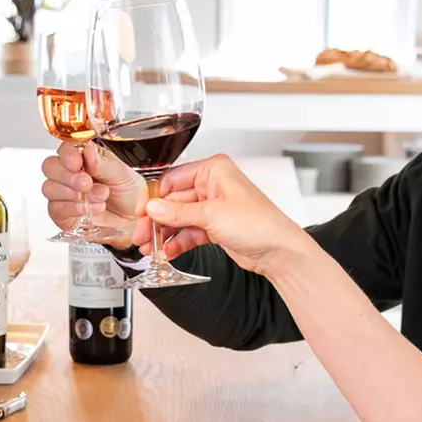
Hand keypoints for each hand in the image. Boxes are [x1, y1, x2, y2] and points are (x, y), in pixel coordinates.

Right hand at [40, 143, 143, 236]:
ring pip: (50, 188)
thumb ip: (103, 162)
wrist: (134, 222)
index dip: (67, 155)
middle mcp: (70, 174)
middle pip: (50, 167)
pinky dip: (73, 208)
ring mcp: (64, 194)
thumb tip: (87, 149)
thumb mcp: (122, 174)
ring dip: (74, 194)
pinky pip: (55, 208)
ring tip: (99, 197)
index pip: (64, 149)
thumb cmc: (129, 195)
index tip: (76, 162)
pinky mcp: (62, 214)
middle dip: (68, 176)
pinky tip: (89, 209)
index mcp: (84, 158)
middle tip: (87, 183)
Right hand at [142, 155, 317, 274]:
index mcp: (214, 170)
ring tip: (151, 247)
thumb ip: (178, 213)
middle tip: (142, 235)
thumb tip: (152, 208)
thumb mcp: (212, 215)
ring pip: (179, 218)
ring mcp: (213, 206)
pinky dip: (178, 241)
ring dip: (164, 233)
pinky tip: (168, 251)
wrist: (279, 251)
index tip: (142, 213)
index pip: (172, 179)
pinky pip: (189, 231)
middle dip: (157, 220)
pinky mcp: (215, 226)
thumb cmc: (259, 224)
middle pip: (173, 201)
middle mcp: (213, 185)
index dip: (154, 197)